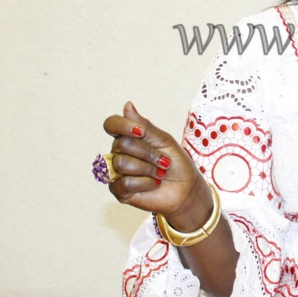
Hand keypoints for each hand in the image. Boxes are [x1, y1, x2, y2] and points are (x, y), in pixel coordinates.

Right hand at [101, 102, 208, 220]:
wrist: (186, 188)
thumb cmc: (176, 163)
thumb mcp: (164, 141)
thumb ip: (145, 126)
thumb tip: (127, 105)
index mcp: (128, 137)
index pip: (111, 124)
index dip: (122, 126)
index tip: (141, 132)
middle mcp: (118, 153)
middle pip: (122, 145)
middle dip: (148, 153)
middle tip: (164, 161)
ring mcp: (117, 172)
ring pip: (122, 163)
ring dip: (148, 169)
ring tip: (160, 173)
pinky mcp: (119, 191)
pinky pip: (125, 183)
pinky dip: (145, 183)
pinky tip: (153, 184)